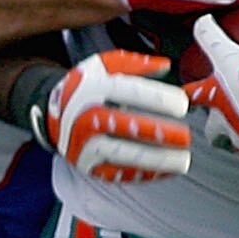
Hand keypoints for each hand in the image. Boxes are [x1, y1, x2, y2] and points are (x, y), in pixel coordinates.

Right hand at [30, 48, 191, 182]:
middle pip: (125, 126)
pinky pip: (118, 173)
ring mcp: (84, 144)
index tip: (182, 105)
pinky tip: (166, 171)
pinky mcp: (87, 165)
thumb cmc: (87, 86)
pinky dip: (144, 174)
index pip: (128, 92)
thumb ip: (135, 63)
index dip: (157, 98)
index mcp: (92, 88)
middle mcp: (85, 117)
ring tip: (182, 160)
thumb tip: (166, 66)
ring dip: (155, 160)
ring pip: (123, 154)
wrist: (53, 114)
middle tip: (186, 136)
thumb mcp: (105, 65)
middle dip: (158, 133)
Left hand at [184, 0, 238, 167]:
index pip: (208, 38)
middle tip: (192, 91)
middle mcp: (224, 95)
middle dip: (193, 91)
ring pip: (214, 128)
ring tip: (225, 121)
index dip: (205, 28)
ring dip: (218, 124)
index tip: (203, 25)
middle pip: (196, 94)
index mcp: (229, 65)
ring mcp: (235, 123)